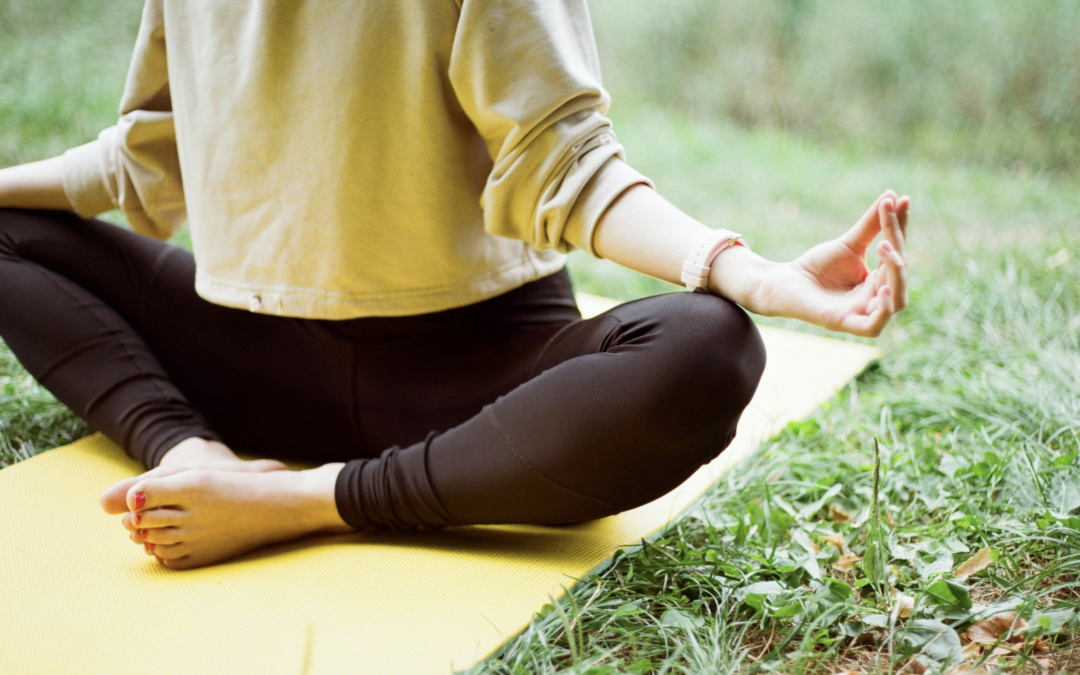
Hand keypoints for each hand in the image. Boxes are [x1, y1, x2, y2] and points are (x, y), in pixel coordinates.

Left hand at [757, 190, 908, 336]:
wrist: (782, 282)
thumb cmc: (816, 266)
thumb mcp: (847, 244)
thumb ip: (871, 225)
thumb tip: (893, 194)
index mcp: (879, 281)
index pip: (899, 253)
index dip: (901, 228)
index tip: (901, 200)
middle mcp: (876, 299)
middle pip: (900, 275)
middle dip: (897, 249)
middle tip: (885, 232)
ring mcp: (861, 313)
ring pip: (897, 302)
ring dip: (896, 274)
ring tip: (885, 247)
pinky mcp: (843, 324)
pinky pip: (873, 326)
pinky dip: (883, 310)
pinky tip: (881, 287)